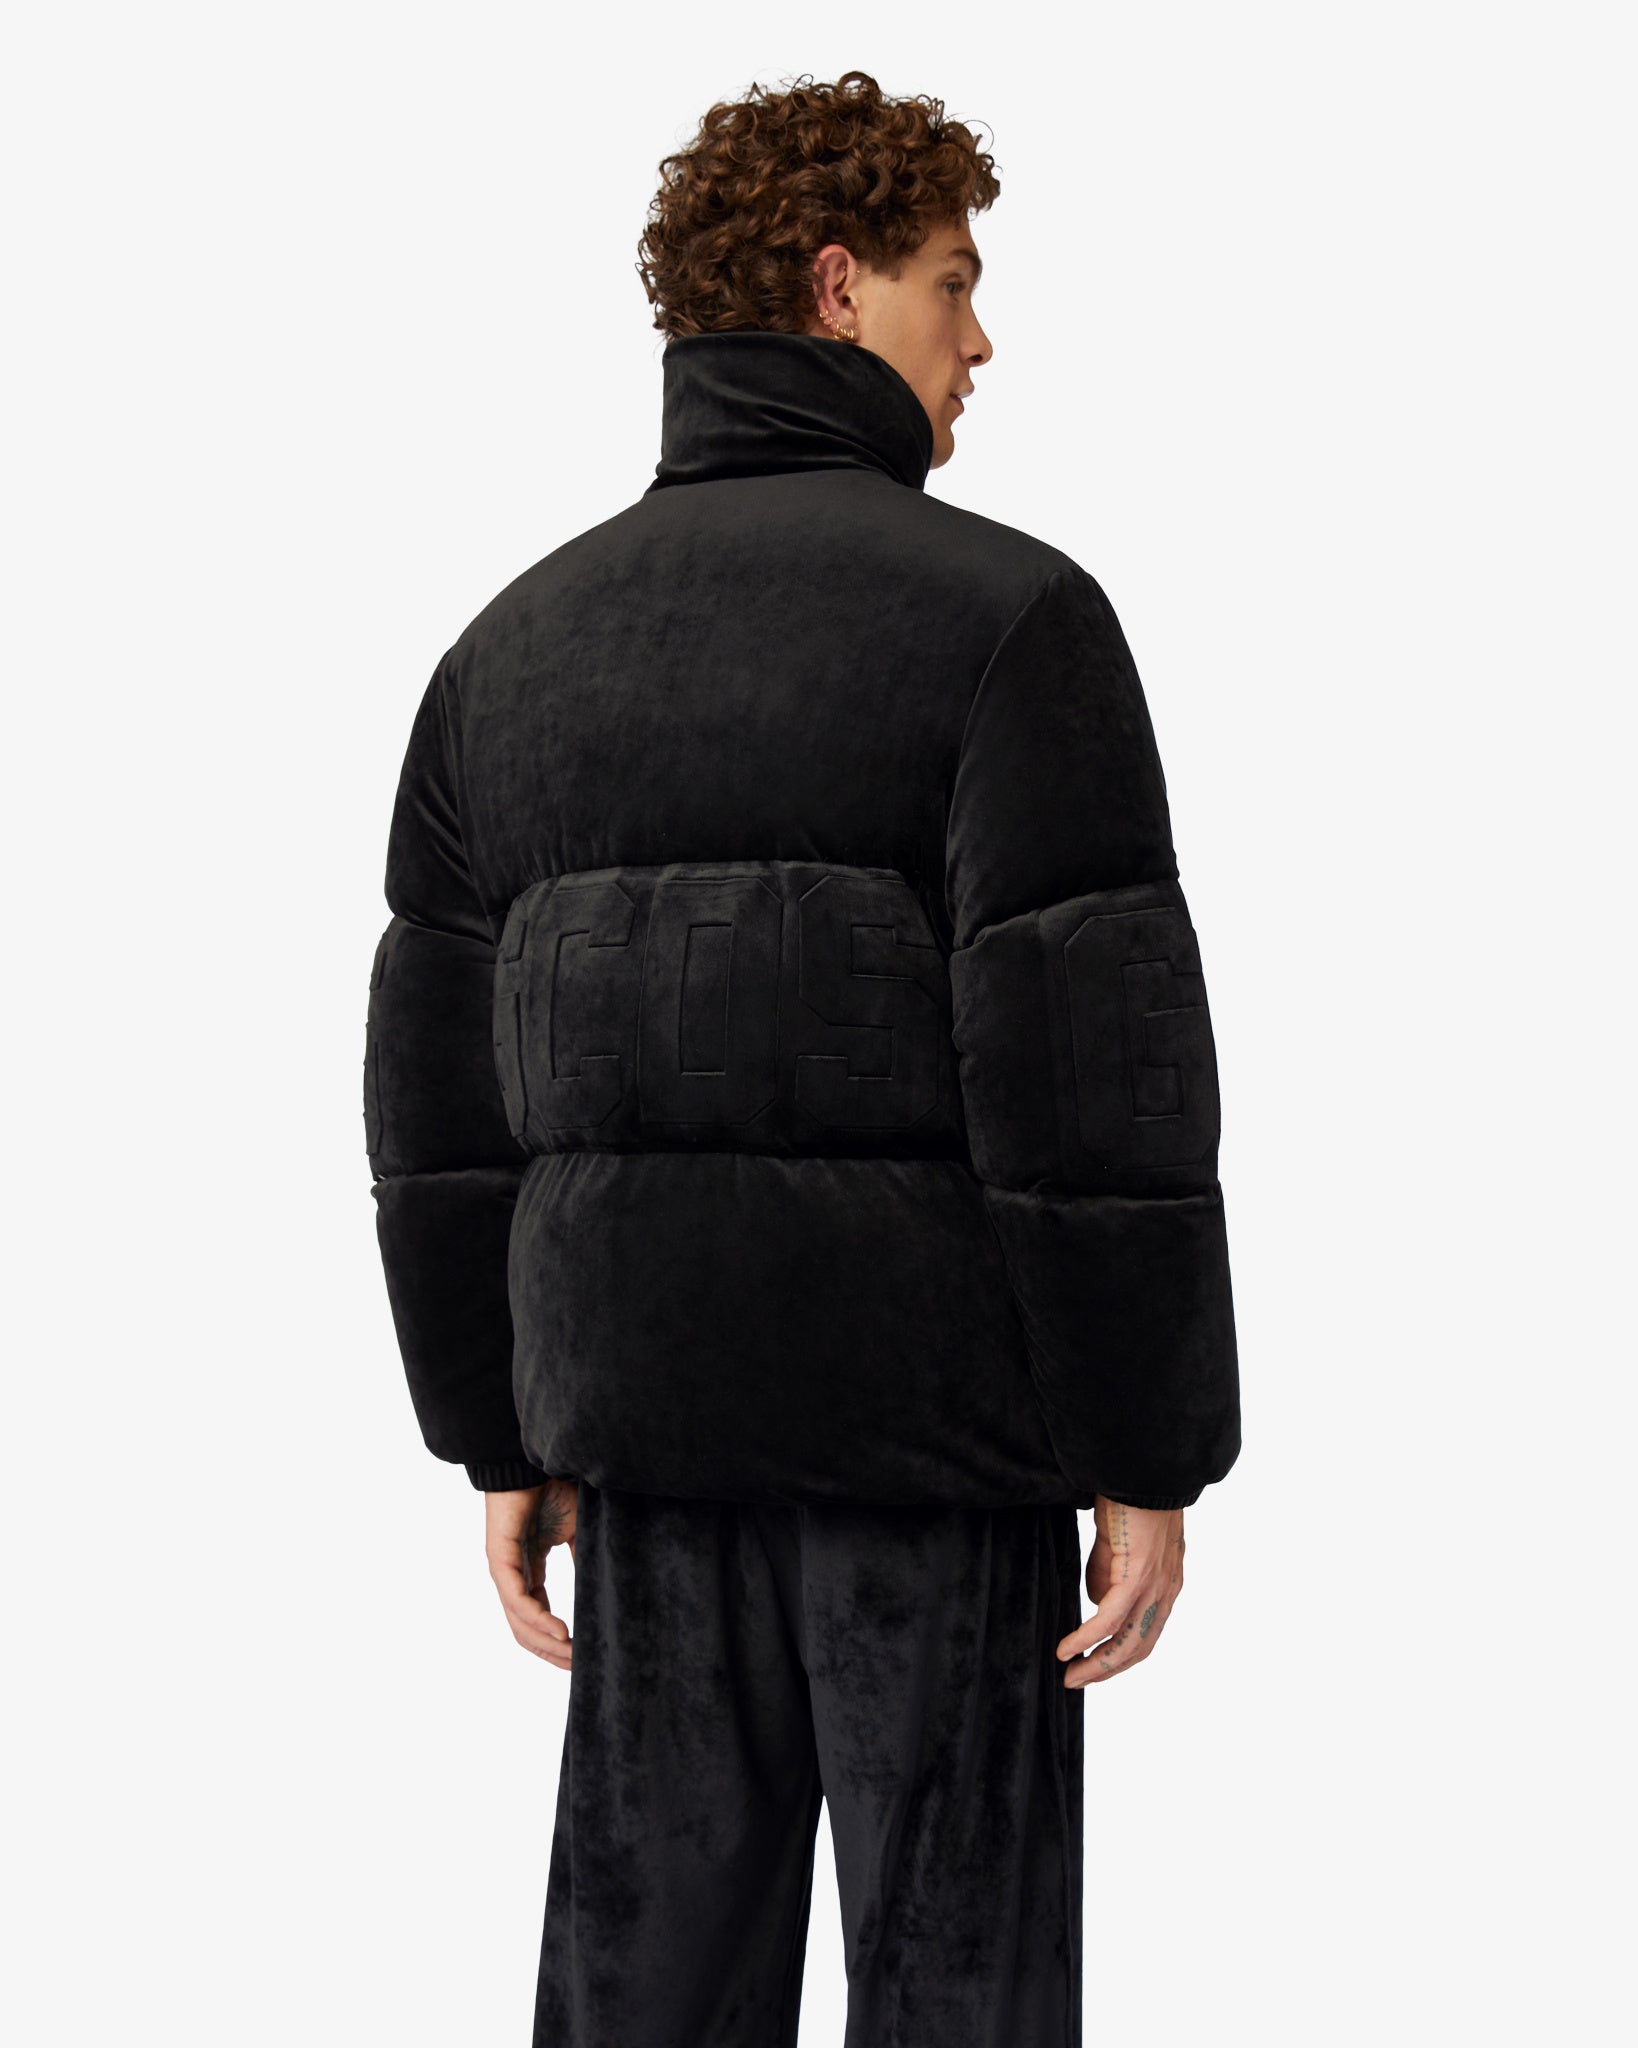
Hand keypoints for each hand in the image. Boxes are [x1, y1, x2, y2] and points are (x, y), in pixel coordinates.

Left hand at [484, 1477, 578, 1669]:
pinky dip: (538, 1620)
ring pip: (521, 1623)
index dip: (558, 1641)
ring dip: (547, 1643)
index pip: (538, 1618)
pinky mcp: (500, 1560)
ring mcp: (504, 1571)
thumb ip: (584, 1560)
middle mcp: (513, 1577)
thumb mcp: (577, 1532)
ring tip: (572, 1655)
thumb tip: (605, 1588)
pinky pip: (517, 1600)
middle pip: (527, 1631)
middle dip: (553, 1652)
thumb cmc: (551, 1491)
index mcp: (528, 1572)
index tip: (582, 1658)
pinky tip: (560, 1632)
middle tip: (580, 1668)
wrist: (529, 1462)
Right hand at [1056, 1495, 1183, 1685]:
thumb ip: (1108, 1571)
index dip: (1119, 1655)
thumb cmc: (1130, 1498)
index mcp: (1166, 1584)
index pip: (1146, 1633)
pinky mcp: (1138, 1575)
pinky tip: (1067, 1649)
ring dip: (1096, 1664)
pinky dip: (1086, 1638)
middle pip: (1138, 1648)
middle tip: (1075, 1682)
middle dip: (1106, 1670)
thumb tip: (1095, 1600)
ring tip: (1070, 1675)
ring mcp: (1155, 1586)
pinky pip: (1109, 1619)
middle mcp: (1166, 1591)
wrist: (1144, 1470)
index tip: (1092, 1666)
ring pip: (1127, 1642)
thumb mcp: (1120, 1542)